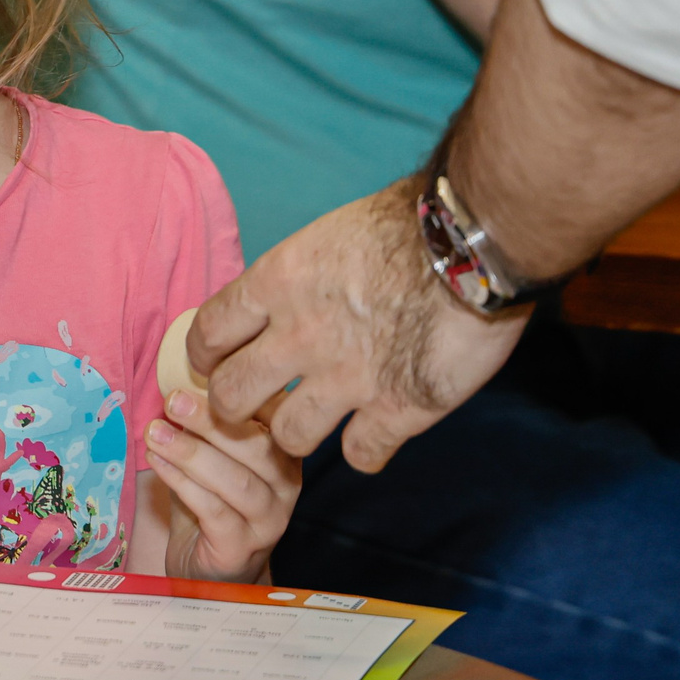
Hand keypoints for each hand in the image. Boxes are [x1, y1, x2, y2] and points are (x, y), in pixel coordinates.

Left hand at [146, 390, 300, 581]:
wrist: (209, 569)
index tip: (204, 370)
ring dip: (190, 452)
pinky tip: (157, 462)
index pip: (277, 414)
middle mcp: (287, 484)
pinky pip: (213, 510)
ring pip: (236, 479)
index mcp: (284, 451)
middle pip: (257, 446)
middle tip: (172, 400)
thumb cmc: (210, 501)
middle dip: (212, 419)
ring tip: (155, 432)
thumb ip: (203, 423)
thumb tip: (175, 382)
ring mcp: (269, 519)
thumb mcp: (211, 454)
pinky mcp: (242, 547)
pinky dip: (181, 482)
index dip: (244, 391)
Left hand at [188, 178, 527, 471]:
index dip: (205, 355)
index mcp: (279, 281)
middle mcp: (301, 334)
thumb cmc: (411, 222)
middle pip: (231, 395)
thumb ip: (301, 276)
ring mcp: (347, 378)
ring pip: (288, 437)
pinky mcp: (398, 409)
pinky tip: (374, 433)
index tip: (212, 364)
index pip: (209, 331)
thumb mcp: (332, 233)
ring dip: (297, 434)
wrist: (475, 243)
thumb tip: (290, 294)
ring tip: (314, 422)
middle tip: (253, 406)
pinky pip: (360, 457)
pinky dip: (365, 449)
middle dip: (234, 406)